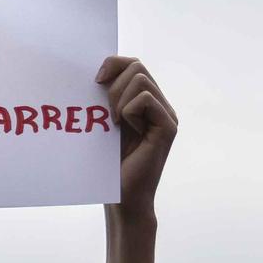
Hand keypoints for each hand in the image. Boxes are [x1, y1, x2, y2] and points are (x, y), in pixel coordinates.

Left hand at [95, 55, 177, 221]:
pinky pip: (145, 99)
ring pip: (141, 79)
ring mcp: (167, 115)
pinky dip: (129, 110)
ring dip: (119, 99)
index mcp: (145, 101)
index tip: (94, 80)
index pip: (133, 64)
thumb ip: (105, 98)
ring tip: (115, 124)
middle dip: (114, 83)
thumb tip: (95, 71)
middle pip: (137, 66)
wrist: (121, 198)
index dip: (113, 64)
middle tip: (105, 111)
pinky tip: (125, 129)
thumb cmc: (107, 164)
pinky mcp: (168, 127)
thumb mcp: (103, 123)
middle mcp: (160, 105)